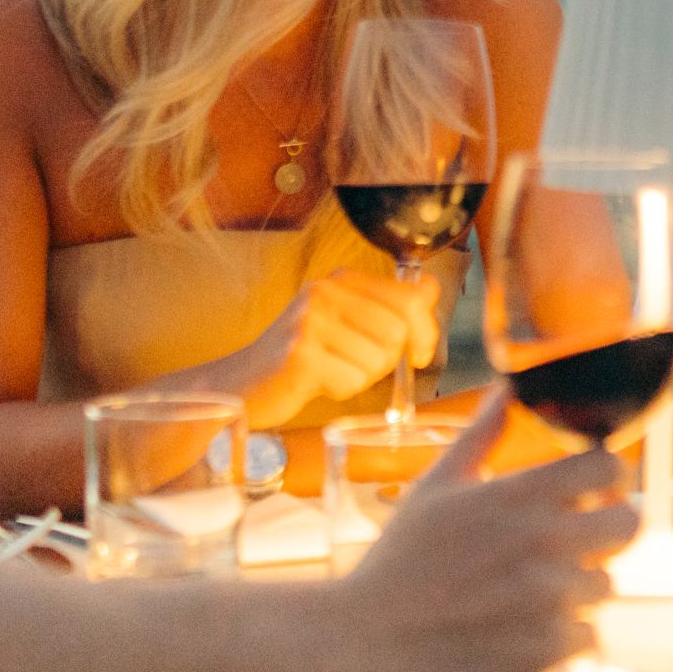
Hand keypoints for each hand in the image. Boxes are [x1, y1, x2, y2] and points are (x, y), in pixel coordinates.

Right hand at [234, 261, 448, 423]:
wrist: (242, 383)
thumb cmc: (302, 358)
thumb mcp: (346, 322)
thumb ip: (388, 306)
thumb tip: (430, 289)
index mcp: (340, 280)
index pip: (411, 298)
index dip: (424, 331)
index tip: (417, 353)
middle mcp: (325, 292)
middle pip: (398, 332)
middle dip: (386, 360)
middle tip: (355, 366)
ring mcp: (310, 321)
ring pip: (377, 360)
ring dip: (360, 377)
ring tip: (330, 371)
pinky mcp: (300, 354)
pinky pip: (352, 381)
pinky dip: (341, 391)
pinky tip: (316, 383)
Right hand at [324, 399, 633, 671]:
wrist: (367, 641)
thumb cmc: (399, 560)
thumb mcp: (435, 486)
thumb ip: (482, 435)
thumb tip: (507, 387)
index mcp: (519, 494)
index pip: (608, 466)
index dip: (607, 476)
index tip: (592, 491)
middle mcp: (544, 541)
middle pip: (627, 523)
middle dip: (606, 529)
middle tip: (576, 542)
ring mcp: (550, 597)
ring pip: (605, 584)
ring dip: (577, 589)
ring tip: (529, 593)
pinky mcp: (548, 648)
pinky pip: (588, 634)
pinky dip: (562, 635)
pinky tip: (521, 629)